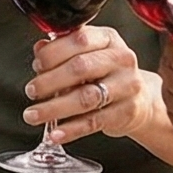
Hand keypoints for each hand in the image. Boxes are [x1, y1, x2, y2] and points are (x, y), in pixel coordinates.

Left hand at [24, 28, 159, 143]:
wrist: (140, 100)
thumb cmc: (107, 74)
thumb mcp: (88, 55)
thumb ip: (62, 50)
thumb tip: (40, 49)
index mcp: (108, 39)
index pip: (79, 39)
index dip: (53, 53)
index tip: (37, 65)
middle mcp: (121, 60)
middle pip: (80, 68)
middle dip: (49, 81)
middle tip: (32, 91)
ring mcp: (127, 86)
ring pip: (86, 97)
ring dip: (54, 108)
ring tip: (33, 115)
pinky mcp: (127, 112)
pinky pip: (94, 122)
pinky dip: (71, 130)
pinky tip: (55, 134)